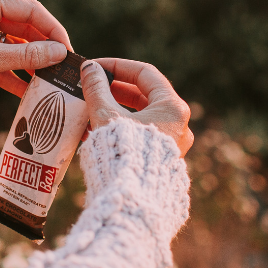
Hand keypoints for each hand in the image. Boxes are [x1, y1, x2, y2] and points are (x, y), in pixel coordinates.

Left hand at [0, 0, 71, 94]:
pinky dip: (13, 73)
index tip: (67, 48)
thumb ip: (25, 55)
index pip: (30, 9)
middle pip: (25, 27)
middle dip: (43, 48)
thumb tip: (59, 54)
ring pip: (14, 45)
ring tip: (49, 79)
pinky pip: (0, 59)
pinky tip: (28, 89)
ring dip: (30, 62)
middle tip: (62, 66)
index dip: (52, 29)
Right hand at [79, 58, 193, 155]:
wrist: (132, 201)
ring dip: (116, 109)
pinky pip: (142, 135)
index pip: (145, 74)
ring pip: (142, 117)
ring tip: (89, 106)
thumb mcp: (106, 117)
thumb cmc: (122, 155)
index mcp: (173, 108)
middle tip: (91, 85)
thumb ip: (97, 90)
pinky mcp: (162, 161)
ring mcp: (173, 145)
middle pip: (145, 96)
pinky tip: (97, 129)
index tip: (95, 67)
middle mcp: (179, 125)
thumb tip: (89, 69)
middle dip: (115, 89)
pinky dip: (122, 128)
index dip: (117, 66)